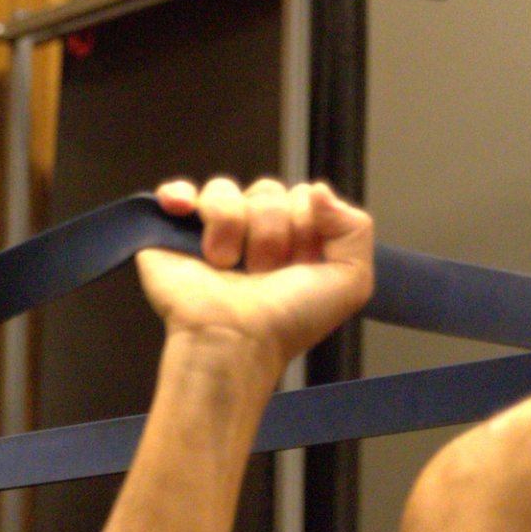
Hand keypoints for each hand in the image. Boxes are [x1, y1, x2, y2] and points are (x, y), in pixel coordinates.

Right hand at [134, 178, 372, 370]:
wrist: (236, 340)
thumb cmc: (289, 320)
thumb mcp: (351, 281)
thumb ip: (356, 227)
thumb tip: (318, 190)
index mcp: (295, 241)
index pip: (304, 196)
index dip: (305, 224)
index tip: (300, 263)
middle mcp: (256, 234)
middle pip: (267, 191)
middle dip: (271, 231)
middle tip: (263, 272)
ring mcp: (214, 232)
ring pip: (225, 190)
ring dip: (230, 227)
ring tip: (227, 267)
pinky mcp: (174, 234)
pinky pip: (179, 190)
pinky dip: (179, 195)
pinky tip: (183, 210)